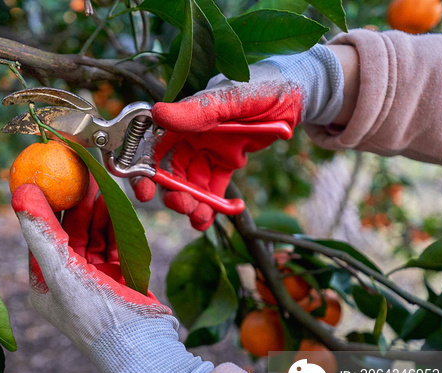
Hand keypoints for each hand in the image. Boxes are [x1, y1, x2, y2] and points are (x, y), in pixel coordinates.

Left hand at [12, 177, 212, 372]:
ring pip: (91, 235)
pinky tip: (116, 207)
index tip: (53, 175)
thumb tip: (19, 192)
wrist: (144, 349)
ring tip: (102, 186)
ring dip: (96, 212)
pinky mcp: (116, 277)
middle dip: (76, 203)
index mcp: (43, 284)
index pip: (39, 235)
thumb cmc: (96, 315)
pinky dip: (114, 225)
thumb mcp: (61, 271)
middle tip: (84, 174)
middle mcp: (64, 281)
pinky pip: (111, 243)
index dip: (45, 203)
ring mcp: (92, 279)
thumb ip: (41, 231)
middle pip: (67, 231)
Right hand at [133, 44, 344, 229]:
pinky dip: (217, 204)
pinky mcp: (226, 163)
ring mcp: (208, 151)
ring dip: (193, 203)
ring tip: (201, 218)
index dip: (144, 170)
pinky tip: (225, 212)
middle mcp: (191, 136)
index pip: (154, 147)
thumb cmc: (263, 86)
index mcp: (185, 118)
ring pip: (192, 184)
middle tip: (182, 206)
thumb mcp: (231, 98)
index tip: (144, 190)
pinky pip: (216, 188)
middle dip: (172, 193)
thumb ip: (197, 110)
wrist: (298, 93)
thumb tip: (157, 114)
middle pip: (171, 171)